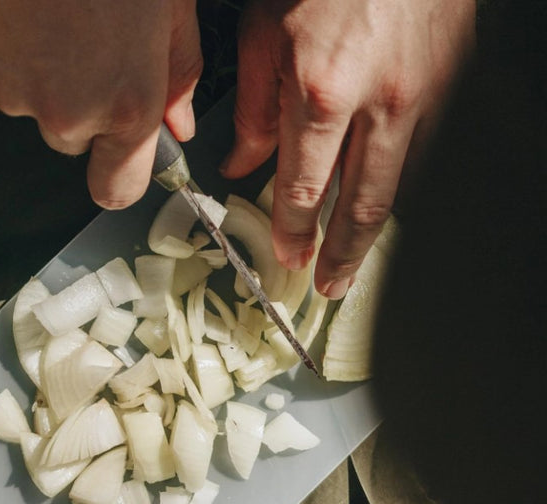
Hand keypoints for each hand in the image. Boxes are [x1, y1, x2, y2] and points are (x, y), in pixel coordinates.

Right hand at [0, 0, 201, 208]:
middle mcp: (66, 113)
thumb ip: (178, 71)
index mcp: (126, 104)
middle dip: (84, 106)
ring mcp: (11, 92)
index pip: (118, 190)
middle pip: (74, 141)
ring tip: (54, 10)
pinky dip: (10, 50)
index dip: (121, 172)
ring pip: (34, 105)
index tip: (124, 155)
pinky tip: (23, 6)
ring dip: (45, 74)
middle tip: (92, 39)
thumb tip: (179, 124)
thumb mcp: (168, 1)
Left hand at [221, 0, 474, 297]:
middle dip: (341, 257)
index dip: (292, 232)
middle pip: (359, 208)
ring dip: (371, 234)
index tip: (287, 256)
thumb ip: (252, 108)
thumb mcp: (263, 31)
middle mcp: (377, 103)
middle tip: (329, 287)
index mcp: (321, 91)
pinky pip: (419, 154)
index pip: (301, 191)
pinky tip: (379, 206)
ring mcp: (420, 96)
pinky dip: (395, 189)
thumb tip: (240, 164)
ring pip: (395, 188)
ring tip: (353, 262)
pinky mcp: (447, 84)